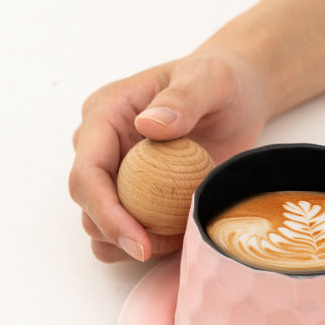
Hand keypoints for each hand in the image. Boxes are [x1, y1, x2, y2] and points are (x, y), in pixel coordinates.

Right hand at [69, 51, 268, 261]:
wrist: (237, 96)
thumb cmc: (220, 81)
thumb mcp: (209, 79)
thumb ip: (183, 98)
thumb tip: (147, 126)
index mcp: (106, 115)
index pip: (87, 173)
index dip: (106, 213)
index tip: (139, 243)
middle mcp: (103, 147)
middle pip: (89, 206)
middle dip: (119, 235)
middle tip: (168, 245)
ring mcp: (118, 174)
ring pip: (102, 226)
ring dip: (132, 244)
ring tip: (178, 238)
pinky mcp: (138, 194)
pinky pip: (131, 230)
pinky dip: (151, 243)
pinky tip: (181, 236)